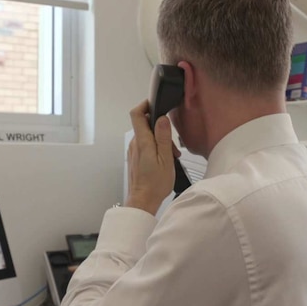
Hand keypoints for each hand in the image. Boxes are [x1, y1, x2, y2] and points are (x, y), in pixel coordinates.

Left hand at [125, 100, 180, 214]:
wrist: (143, 201)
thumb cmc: (155, 184)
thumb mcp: (165, 159)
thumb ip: (163, 137)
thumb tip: (162, 119)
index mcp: (142, 142)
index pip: (136, 114)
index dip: (145, 105)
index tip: (157, 104)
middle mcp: (135, 144)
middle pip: (145, 124)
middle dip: (160, 127)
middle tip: (172, 142)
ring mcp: (134, 151)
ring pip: (147, 136)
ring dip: (160, 140)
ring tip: (171, 155)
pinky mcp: (135, 158)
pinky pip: (146, 146)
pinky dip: (156, 148)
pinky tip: (165, 160)